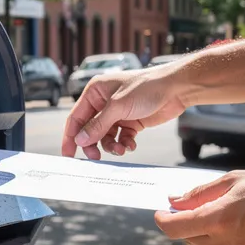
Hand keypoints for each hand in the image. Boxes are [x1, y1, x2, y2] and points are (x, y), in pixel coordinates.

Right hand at [61, 65, 188, 159]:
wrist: (176, 88)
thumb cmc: (147, 87)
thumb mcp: (118, 106)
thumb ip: (98, 124)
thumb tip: (81, 139)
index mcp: (95, 92)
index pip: (76, 118)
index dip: (71, 137)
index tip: (68, 154)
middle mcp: (104, 103)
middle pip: (90, 130)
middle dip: (93, 144)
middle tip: (96, 157)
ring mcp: (118, 113)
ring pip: (105, 136)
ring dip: (111, 146)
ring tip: (121, 149)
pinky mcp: (131, 121)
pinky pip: (120, 137)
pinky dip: (124, 143)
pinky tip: (131, 145)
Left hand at [153, 167, 244, 244]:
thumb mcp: (237, 180)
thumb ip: (201, 193)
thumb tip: (174, 202)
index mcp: (221, 219)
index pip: (175, 228)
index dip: (163, 220)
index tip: (161, 214)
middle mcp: (230, 244)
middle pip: (194, 238)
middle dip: (193, 224)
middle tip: (206, 207)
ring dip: (222, 232)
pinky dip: (242, 242)